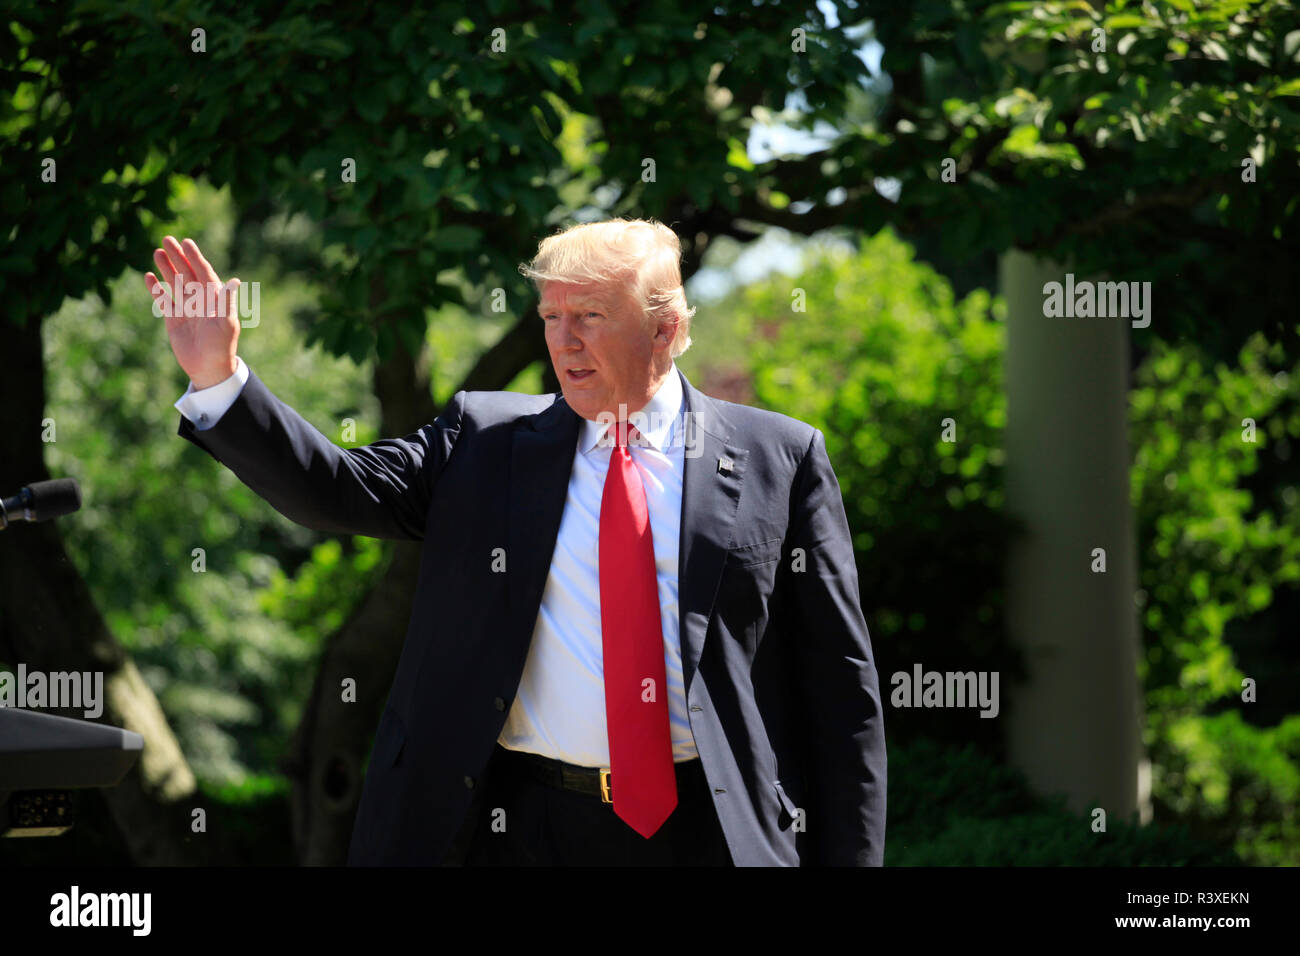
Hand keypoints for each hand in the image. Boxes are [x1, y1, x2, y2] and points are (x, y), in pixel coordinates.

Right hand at [145, 236, 240, 389]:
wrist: (209, 368)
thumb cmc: (221, 346)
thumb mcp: (226, 323)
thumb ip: (226, 301)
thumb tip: (234, 280)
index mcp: (214, 299)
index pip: (204, 272)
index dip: (195, 257)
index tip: (187, 242)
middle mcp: (200, 301)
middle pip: (187, 274)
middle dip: (178, 257)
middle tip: (167, 239)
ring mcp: (186, 309)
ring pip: (174, 284)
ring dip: (166, 268)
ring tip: (157, 252)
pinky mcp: (174, 320)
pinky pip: (163, 301)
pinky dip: (156, 289)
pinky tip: (148, 277)